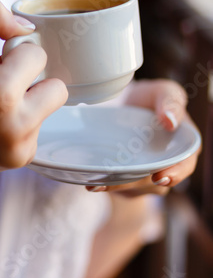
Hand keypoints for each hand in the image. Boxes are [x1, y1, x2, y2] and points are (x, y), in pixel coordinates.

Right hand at [0, 0, 67, 186]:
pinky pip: (39, 126)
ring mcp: (22, 146)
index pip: (37, 55)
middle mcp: (17, 125)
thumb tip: (27, 25)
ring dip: (30, 99)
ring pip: (50, 106)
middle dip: (33, 79)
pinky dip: (23, 120)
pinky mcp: (23, 158)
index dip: (16, 54)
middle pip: (57, 86)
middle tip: (1, 84)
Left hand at [86, 79, 199, 195]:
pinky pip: (119, 184)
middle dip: (137, 184)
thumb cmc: (149, 98)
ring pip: (135, 186)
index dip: (176, 173)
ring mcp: (146, 174)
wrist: (123, 104)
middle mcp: (166, 164)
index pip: (185, 164)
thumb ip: (170, 101)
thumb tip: (171, 121)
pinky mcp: (128, 178)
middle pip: (157, 181)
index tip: (159, 176)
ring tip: (97, 183)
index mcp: (182, 146)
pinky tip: (92, 183)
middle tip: (118, 181)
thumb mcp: (162, 91)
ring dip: (117, 186)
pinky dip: (106, 184)